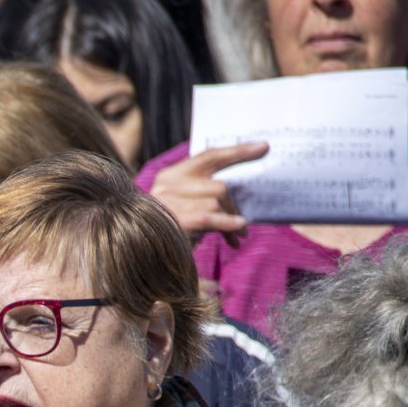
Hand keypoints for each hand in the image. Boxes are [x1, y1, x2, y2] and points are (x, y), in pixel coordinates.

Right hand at [148, 142, 268, 246]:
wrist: (143, 259)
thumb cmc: (169, 233)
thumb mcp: (187, 207)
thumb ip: (205, 194)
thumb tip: (240, 193)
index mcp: (171, 175)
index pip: (210, 156)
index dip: (238, 151)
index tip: (263, 147)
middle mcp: (167, 184)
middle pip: (219, 185)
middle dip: (235, 206)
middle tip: (245, 223)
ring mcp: (166, 202)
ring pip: (216, 202)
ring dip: (232, 220)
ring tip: (237, 235)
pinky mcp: (172, 220)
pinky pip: (208, 216)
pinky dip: (226, 224)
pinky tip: (236, 234)